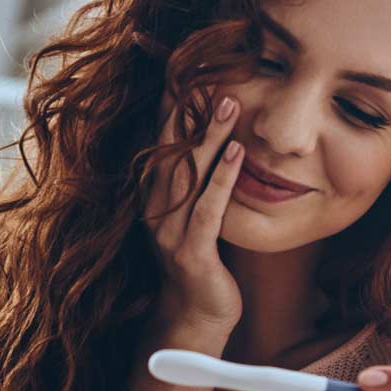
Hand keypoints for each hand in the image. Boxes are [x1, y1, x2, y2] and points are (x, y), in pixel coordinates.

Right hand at [142, 85, 245, 334]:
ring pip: (188, 175)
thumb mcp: (193, 219)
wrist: (195, 320)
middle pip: (169, 151)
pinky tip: (238, 153)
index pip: (158, 144)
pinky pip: (208, 209)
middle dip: (186, 111)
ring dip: (208, 136)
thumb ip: (197, 185)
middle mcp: (155, 211)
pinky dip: (223, 178)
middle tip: (207, 73)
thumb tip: (215, 142)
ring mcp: (170, 232)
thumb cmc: (202, 266)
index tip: (181, 70)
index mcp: (152, 199)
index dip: (168, 107)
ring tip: (228, 102)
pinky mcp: (192, 252)